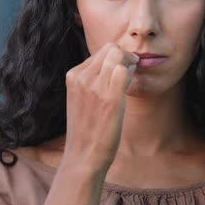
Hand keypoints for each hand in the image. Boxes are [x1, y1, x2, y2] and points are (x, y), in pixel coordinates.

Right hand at [61, 42, 138, 175]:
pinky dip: (131, 75)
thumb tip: (117, 63)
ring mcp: (95, 87)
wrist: (83, 156)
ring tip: (128, 80)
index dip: (115, 57)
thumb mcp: (80, 98)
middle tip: (130, 70)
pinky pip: (124, 72)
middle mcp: (82, 77)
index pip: (100, 51)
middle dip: (124, 56)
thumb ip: (92, 79)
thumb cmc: (86, 129)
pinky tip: (129, 87)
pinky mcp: (110, 99)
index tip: (122, 69)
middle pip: (110, 49)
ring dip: (129, 64)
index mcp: (73, 75)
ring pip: (118, 56)